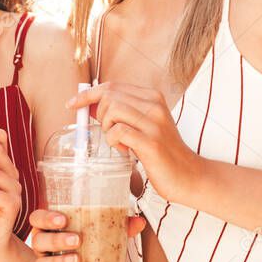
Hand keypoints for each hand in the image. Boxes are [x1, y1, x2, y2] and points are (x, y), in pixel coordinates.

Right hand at [28, 209, 145, 261]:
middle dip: (56, 239)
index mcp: (52, 229)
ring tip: (76, 261)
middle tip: (77, 240)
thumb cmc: (93, 247)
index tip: (63, 219)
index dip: (46, 218)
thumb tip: (140, 222)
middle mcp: (44, 247)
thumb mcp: (106, 236)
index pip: (38, 219)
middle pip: (39, 240)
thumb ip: (121, 228)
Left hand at [68, 82, 199, 200]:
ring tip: (119, 143)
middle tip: (110, 133)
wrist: (189, 175)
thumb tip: (88, 104)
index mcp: (152, 97)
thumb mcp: (143, 125)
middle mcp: (155, 106)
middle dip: (99, 115)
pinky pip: (118, 132)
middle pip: (109, 96)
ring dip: (107, 129)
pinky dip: (114, 142)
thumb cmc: (162, 151)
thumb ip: (120, 113)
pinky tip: (125, 151)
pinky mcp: (151, 142)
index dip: (88, 94)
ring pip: (112, 111)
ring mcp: (154, 123)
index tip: (72, 103)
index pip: (112, 86)